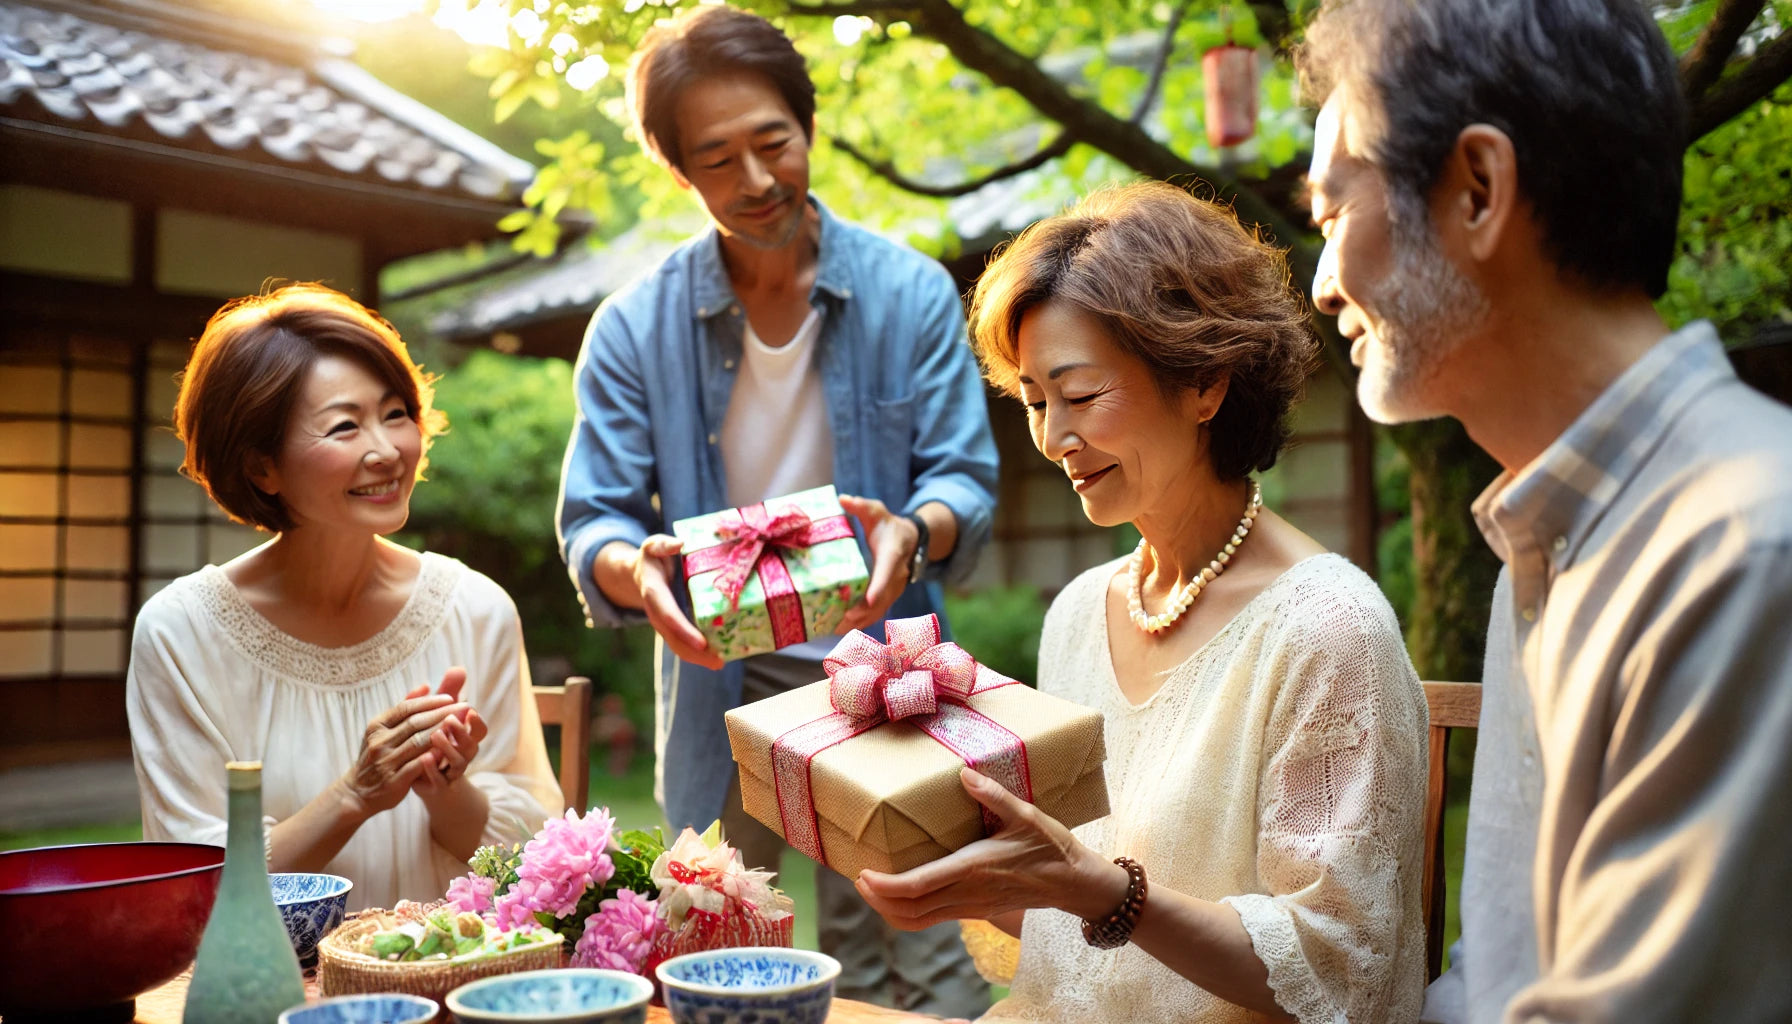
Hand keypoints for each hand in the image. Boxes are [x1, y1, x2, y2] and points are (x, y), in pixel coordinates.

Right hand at [338, 686, 470, 818]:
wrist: (358, 793)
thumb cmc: (377, 756)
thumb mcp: (382, 731)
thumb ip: (404, 709)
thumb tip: (426, 686)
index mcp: (376, 726)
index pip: (406, 707)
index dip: (430, 702)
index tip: (452, 698)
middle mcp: (379, 742)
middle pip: (416, 723)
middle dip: (442, 713)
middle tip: (464, 707)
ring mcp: (385, 761)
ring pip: (418, 742)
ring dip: (442, 731)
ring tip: (461, 724)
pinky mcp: (393, 781)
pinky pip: (417, 765)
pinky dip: (433, 756)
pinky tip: (449, 749)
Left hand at [414, 667, 488, 796]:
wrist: (423, 779)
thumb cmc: (433, 741)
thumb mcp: (439, 715)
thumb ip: (447, 693)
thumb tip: (458, 668)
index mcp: (465, 738)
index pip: (479, 730)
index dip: (476, 721)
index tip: (469, 709)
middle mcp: (463, 755)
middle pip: (471, 745)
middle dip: (462, 732)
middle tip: (449, 719)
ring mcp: (451, 772)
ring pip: (458, 763)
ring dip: (448, 749)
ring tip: (435, 735)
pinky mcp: (437, 785)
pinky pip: (439, 780)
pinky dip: (432, 770)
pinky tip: (423, 758)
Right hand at [632, 535, 722, 669]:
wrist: (640, 572)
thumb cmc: (653, 557)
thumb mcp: (654, 545)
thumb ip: (663, 544)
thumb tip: (679, 544)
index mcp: (653, 592)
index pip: (668, 614)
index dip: (683, 630)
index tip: (701, 642)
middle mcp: (657, 612)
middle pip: (673, 638)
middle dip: (694, 653)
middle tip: (718, 662)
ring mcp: (663, 623)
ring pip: (677, 645)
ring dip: (698, 658)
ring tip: (720, 664)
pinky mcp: (672, 627)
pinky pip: (682, 643)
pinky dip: (697, 653)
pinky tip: (715, 657)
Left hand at [837, 494, 918, 633]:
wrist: (909, 539)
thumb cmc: (888, 525)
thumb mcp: (876, 511)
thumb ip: (861, 506)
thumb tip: (842, 498)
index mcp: (892, 555)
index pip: (887, 573)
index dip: (879, 586)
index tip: (868, 598)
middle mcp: (896, 576)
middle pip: (882, 598)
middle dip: (863, 611)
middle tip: (842, 620)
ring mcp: (894, 588)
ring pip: (880, 609)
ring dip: (860, 621)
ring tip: (837, 629)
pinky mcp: (888, 596)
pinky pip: (877, 612)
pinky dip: (862, 622)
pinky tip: (843, 628)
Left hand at [855, 768, 1122, 929]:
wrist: (1073, 883)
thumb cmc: (1050, 846)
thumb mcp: (1026, 814)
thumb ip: (993, 795)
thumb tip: (964, 773)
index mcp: (972, 869)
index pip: (918, 886)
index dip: (885, 886)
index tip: (863, 874)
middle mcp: (966, 894)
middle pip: (908, 910)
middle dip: (877, 898)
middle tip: (857, 878)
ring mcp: (969, 907)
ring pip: (917, 921)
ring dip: (888, 909)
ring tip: (870, 888)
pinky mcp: (973, 912)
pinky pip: (931, 920)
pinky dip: (907, 913)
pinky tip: (900, 894)